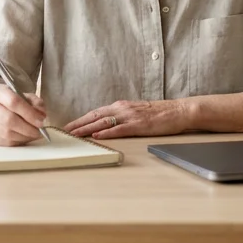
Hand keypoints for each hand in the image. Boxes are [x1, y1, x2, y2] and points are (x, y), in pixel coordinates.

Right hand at [0, 85, 47, 146]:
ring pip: (7, 133)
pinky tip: (24, 138)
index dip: (30, 113)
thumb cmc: (8, 102)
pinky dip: (18, 142)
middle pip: (9, 120)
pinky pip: (4, 142)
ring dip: (24, 136)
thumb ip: (34, 102)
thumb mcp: (22, 95)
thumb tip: (42, 114)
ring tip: (33, 135)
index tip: (41, 120)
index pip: (14, 102)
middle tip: (39, 131)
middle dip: (28, 128)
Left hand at [64, 100, 192, 140]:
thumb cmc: (159, 113)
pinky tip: (97, 136)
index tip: (68, 126)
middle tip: (63, 131)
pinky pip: (119, 129)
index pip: (95, 113)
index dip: (80, 120)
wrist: (179, 111)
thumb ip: (122, 117)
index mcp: (121, 106)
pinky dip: (106, 133)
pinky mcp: (139, 125)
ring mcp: (130, 116)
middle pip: (94, 116)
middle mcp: (122, 109)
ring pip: (103, 122)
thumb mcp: (136, 112)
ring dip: (86, 129)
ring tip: (74, 134)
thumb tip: (107, 125)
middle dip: (78, 124)